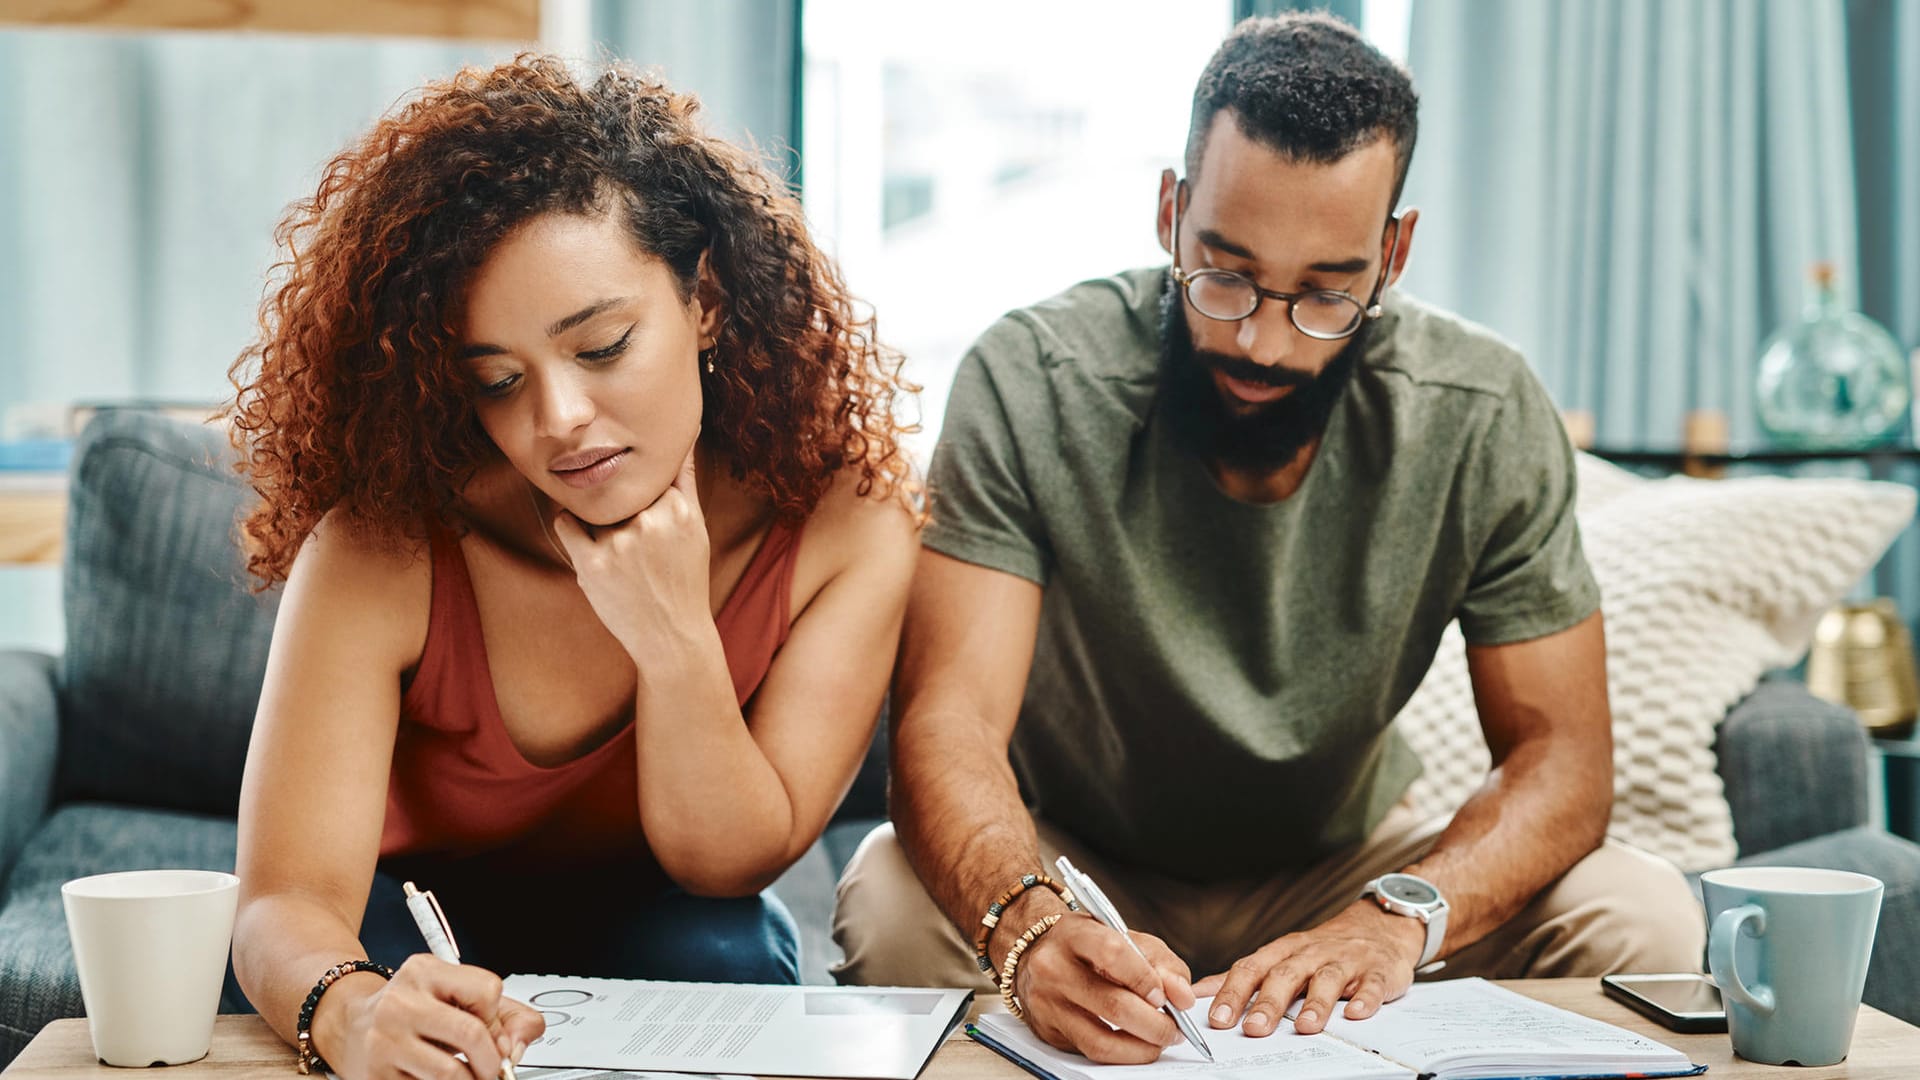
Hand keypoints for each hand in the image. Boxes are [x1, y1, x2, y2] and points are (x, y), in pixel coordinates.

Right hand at [337, 955, 545, 1079]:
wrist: (348, 1025)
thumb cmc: (411, 1009)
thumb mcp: (454, 994)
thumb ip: (504, 1013)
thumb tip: (519, 1043)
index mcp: (424, 972)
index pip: (487, 991)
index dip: (496, 1019)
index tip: (491, 1032)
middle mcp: (401, 1002)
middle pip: (472, 1034)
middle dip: (492, 1061)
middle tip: (493, 1070)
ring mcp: (384, 1041)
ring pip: (451, 1073)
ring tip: (464, 1076)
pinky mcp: (376, 1076)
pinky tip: (431, 1077)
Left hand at [552, 439, 710, 653]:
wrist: (672, 636)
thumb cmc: (684, 579)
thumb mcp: (695, 526)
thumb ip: (685, 477)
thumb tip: (688, 430)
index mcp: (677, 509)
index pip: (642, 472)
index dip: (634, 484)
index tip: (634, 496)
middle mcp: (649, 521)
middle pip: (615, 487)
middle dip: (615, 501)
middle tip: (626, 530)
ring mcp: (620, 543)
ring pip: (590, 504)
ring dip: (593, 516)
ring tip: (614, 545)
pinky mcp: (593, 564)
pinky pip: (566, 525)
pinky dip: (571, 528)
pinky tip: (588, 544)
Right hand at [1009, 914, 1196, 1063]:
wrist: (1034, 954)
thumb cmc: (1086, 945)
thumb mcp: (1123, 936)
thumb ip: (1159, 961)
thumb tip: (1182, 997)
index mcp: (1073, 935)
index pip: (1113, 954)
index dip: (1146, 979)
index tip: (1167, 997)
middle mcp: (1053, 968)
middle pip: (1112, 1005)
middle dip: (1155, 1024)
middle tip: (1174, 1029)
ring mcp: (1046, 1003)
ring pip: (1100, 1040)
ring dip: (1141, 1048)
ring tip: (1160, 1041)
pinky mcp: (1047, 1031)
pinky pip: (1091, 1053)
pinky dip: (1122, 1054)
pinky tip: (1136, 1045)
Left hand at [1193, 900, 1424, 1036]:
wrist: (1377, 927)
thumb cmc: (1320, 949)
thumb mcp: (1280, 956)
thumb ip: (1243, 975)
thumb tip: (1198, 992)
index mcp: (1283, 952)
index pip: (1251, 969)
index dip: (1232, 992)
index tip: (1216, 1018)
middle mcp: (1310, 953)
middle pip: (1285, 975)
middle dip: (1268, 1002)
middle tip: (1253, 1029)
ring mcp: (1344, 961)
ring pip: (1327, 979)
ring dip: (1315, 1003)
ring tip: (1305, 1028)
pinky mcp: (1376, 971)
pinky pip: (1371, 984)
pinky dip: (1364, 998)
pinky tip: (1356, 1013)